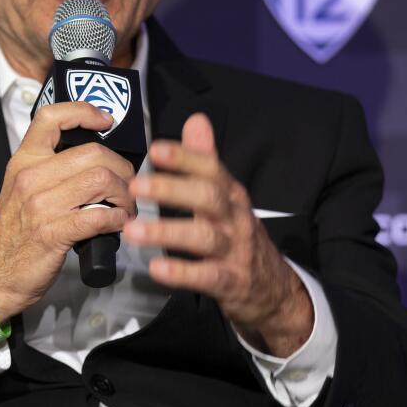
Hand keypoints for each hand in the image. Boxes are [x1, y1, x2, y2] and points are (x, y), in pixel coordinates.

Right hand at [0, 102, 136, 334]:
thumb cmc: (14, 234)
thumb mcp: (22, 190)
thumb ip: (51, 170)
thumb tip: (95, 159)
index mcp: (24, 161)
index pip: (51, 118)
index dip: (84, 111)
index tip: (106, 120)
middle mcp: (31, 177)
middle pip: (93, 153)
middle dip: (123, 169)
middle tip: (128, 186)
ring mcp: (41, 205)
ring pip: (101, 180)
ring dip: (124, 195)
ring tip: (125, 208)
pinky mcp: (53, 233)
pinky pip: (99, 215)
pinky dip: (117, 219)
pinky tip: (118, 224)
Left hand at [123, 113, 312, 356]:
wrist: (273, 288)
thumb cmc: (238, 235)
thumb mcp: (227, 196)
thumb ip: (207, 160)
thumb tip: (196, 119)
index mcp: (231, 194)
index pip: (210, 168)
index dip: (185, 158)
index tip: (156, 150)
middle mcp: (234, 217)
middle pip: (208, 197)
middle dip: (172, 190)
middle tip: (136, 187)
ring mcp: (234, 250)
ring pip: (204, 237)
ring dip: (167, 231)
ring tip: (133, 230)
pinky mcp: (231, 281)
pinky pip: (207, 276)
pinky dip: (182, 272)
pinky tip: (157, 268)